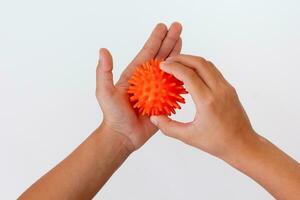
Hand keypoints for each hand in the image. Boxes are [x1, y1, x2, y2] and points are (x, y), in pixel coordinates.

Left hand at [96, 22, 182, 151]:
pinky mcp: (164, 101)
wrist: (123, 135)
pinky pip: (175, 87)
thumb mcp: (104, 92)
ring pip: (170, 69)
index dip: (155, 39)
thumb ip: (104, 72)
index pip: (147, 53)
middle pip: (161, 57)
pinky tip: (188, 68)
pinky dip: (182, 77)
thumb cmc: (113, 115)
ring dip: (177, 55)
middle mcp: (147, 80)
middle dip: (169, 41)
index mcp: (135, 75)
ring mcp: (157, 90)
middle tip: (178, 27)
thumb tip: (103, 51)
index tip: (163, 26)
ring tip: (183, 41)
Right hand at [150, 54, 254, 157]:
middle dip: (181, 58)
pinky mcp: (229, 88)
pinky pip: (213, 71)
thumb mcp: (189, 137)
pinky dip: (200, 67)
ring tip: (177, 65)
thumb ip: (169, 127)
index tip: (162, 65)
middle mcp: (218, 90)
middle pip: (199, 63)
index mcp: (207, 101)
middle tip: (167, 61)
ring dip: (191, 61)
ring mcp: (226, 87)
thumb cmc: (217, 142)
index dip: (173, 67)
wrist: (243, 144)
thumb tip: (154, 118)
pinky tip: (191, 74)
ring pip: (208, 64)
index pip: (188, 75)